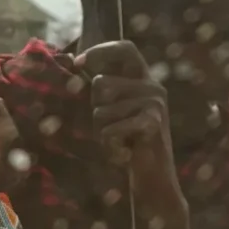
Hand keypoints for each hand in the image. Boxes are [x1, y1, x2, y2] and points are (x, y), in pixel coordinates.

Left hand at [69, 37, 182, 206]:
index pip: (125, 49)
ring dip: (102, 131)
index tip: (78, 65)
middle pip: (101, 83)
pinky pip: (110, 129)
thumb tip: (73, 64)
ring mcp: (155, 103)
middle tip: (113, 127)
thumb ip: (103, 89)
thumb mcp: (114, 111)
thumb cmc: (129, 144)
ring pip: (101, 110)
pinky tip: (123, 152)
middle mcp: (153, 86)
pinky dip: (109, 145)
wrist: (155, 179)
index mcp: (144, 79)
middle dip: (96, 109)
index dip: (100, 52)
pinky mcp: (153, 123)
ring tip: (120, 141)